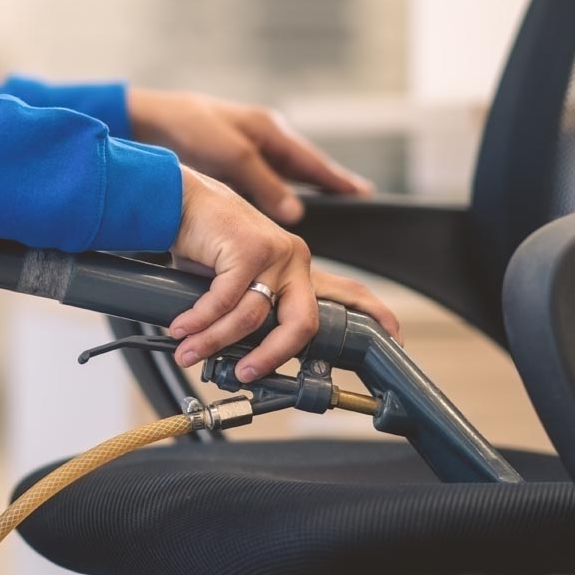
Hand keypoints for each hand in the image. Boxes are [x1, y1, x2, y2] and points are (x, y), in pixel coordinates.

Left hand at [128, 88, 371, 223]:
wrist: (153, 121)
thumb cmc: (193, 127)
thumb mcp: (233, 155)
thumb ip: (266, 184)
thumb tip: (297, 212)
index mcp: (272, 131)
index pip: (314, 161)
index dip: (339, 179)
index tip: (364, 193)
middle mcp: (268, 142)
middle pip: (309, 167)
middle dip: (333, 182)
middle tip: (361, 198)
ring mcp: (254, 153)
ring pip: (290, 176)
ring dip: (311, 190)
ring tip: (335, 205)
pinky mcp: (237, 166)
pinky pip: (269, 183)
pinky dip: (283, 196)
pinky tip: (289, 208)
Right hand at [170, 167, 399, 379]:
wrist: (178, 201)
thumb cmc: (207, 242)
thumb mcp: (237, 279)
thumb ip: (251, 308)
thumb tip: (245, 354)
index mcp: (298, 268)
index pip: (348, 292)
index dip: (373, 314)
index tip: (396, 336)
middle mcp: (294, 259)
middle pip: (302, 324)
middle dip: (273, 356)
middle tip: (247, 374)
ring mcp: (275, 252)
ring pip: (251, 317)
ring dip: (214, 340)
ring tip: (189, 350)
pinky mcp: (249, 249)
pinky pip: (224, 302)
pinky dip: (199, 321)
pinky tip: (183, 327)